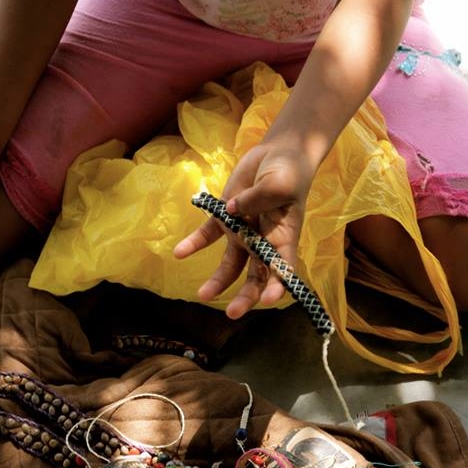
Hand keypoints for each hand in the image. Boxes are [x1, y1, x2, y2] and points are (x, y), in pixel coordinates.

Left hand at [174, 144, 312, 318]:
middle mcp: (264, 241)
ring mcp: (243, 232)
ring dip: (217, 281)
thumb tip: (232, 211)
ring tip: (202, 295)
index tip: (269, 300)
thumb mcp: (280, 183)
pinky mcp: (224, 219)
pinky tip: (179, 253)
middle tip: (233, 314)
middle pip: (256, 275)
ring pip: (230, 264)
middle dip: (246, 296)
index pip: (284, 268)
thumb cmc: (288, 171)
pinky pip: (207, 236)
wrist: (276, 153)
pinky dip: (193, 244)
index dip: (278, 285)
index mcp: (285, 237)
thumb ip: (259, 198)